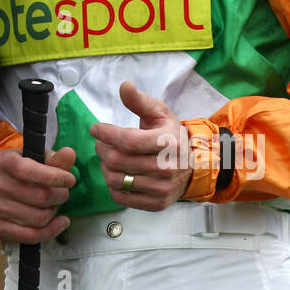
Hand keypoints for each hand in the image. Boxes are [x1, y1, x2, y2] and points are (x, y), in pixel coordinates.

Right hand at [0, 146, 76, 242]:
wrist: (2, 186)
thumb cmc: (22, 172)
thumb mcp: (37, 159)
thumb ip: (55, 159)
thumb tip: (68, 154)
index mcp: (3, 161)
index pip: (27, 170)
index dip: (54, 177)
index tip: (70, 180)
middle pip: (39, 197)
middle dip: (60, 196)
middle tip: (62, 193)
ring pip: (38, 218)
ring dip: (53, 212)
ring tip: (53, 205)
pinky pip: (30, 235)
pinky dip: (51, 231)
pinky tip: (59, 222)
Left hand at [91, 81, 191, 210]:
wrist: (193, 166)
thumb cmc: (171, 136)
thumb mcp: (159, 114)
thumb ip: (139, 101)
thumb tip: (124, 86)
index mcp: (168, 143)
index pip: (129, 141)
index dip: (106, 134)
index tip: (96, 129)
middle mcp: (166, 168)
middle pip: (117, 160)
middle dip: (102, 149)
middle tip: (101, 143)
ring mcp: (161, 188)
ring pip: (115, 179)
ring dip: (104, 166)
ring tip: (108, 157)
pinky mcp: (155, 203)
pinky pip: (120, 196)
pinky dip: (111, 184)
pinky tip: (116, 173)